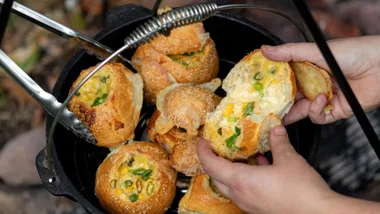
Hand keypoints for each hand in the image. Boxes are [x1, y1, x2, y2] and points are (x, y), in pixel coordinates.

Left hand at [198, 125, 334, 213]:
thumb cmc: (301, 192)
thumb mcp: (289, 160)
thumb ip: (279, 142)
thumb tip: (276, 130)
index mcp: (241, 180)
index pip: (211, 165)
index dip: (203, 151)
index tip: (203, 141)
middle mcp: (241, 194)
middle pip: (216, 176)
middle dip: (215, 161)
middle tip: (219, 147)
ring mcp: (249, 204)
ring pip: (230, 185)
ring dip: (232, 169)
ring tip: (243, 155)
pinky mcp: (258, 209)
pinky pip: (244, 191)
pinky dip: (246, 178)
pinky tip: (262, 167)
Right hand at [261, 36, 379, 124]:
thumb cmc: (353, 52)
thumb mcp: (315, 50)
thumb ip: (289, 52)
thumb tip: (265, 50)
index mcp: (307, 69)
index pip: (284, 80)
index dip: (272, 86)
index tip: (260, 90)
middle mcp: (314, 84)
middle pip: (290, 98)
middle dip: (279, 104)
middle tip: (268, 108)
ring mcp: (323, 98)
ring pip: (301, 111)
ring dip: (296, 111)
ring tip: (295, 105)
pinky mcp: (334, 110)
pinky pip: (318, 117)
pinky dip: (316, 111)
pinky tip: (321, 100)